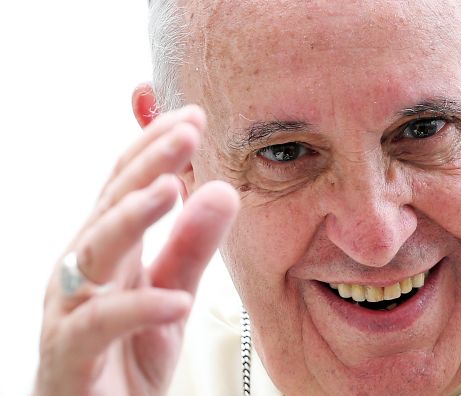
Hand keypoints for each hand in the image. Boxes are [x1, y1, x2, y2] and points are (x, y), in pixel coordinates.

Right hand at [35, 105, 238, 395]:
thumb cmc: (126, 355)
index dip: (155, 148)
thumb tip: (222, 190)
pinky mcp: (71, 355)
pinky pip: (100, 326)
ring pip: (94, 252)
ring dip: (132, 217)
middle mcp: (83, 270)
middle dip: (147, 164)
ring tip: (172, 189)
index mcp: (108, 250)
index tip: (193, 117)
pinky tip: (177, 300)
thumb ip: (192, 247)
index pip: (126, 185)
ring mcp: (70, 310)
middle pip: (110, 204)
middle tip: (186, 132)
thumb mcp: (172, 293)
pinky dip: (139, 309)